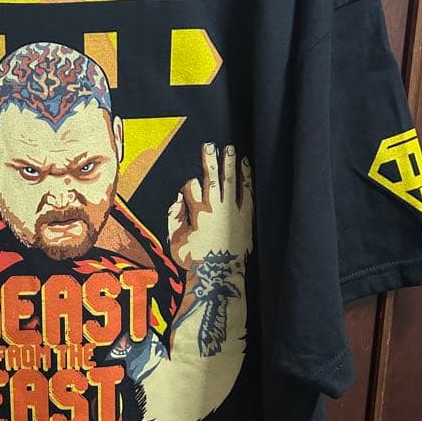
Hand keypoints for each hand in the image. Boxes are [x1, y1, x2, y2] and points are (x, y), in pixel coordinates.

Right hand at [167, 142, 253, 272]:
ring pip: (231, 181)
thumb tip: (177, 200)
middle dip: (209, 160)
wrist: (219, 275)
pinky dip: (247, 178)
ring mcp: (233, 211)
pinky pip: (248, 193)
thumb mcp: (175, 240)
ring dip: (229, 163)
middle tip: (208, 145)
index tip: (189, 191)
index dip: (188, 186)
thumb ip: (173, 218)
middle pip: (211, 177)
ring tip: (229, 149)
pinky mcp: (246, 217)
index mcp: (197, 212)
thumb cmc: (194, 260)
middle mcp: (215, 208)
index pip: (190, 187)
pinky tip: (246, 166)